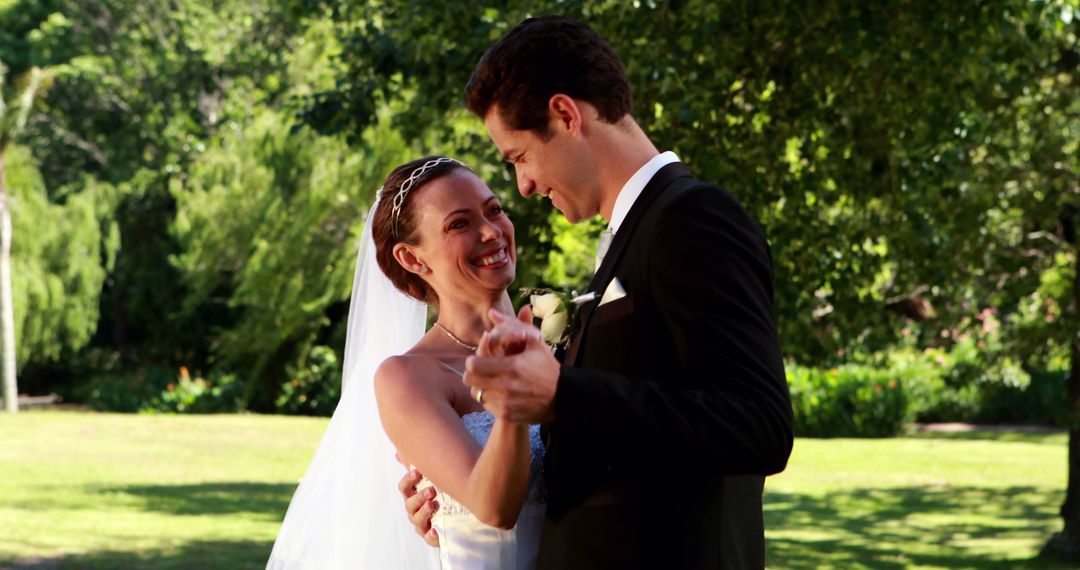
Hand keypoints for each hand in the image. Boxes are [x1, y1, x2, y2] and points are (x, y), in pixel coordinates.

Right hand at [396, 454, 439, 546]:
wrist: (458, 513)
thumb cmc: (440, 493)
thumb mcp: (432, 477)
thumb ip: (417, 464)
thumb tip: (398, 452)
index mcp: (413, 495)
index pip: (404, 487)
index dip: (408, 480)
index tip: (417, 472)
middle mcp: (415, 510)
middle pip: (410, 504)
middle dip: (418, 497)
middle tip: (431, 490)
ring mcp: (422, 524)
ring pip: (417, 520)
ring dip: (423, 512)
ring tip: (432, 505)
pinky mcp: (432, 537)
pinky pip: (429, 538)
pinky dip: (431, 535)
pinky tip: (435, 530)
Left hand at [463, 307, 558, 422]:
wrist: (563, 396)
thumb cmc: (547, 366)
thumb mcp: (533, 342)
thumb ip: (510, 326)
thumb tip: (492, 312)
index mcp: (511, 366)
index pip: (474, 365)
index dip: (472, 361)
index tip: (477, 359)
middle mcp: (506, 386)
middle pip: (470, 380)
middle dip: (472, 373)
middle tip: (480, 370)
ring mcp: (505, 403)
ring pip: (476, 393)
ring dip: (480, 386)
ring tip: (491, 380)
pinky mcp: (507, 415)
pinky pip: (486, 406)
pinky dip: (489, 399)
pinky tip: (500, 393)